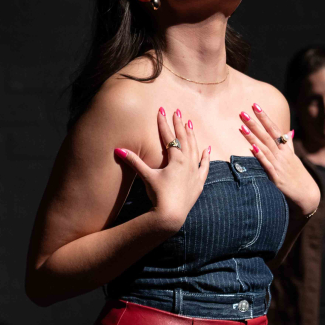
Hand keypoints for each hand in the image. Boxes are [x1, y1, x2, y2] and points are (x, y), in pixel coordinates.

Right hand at [114, 107, 209, 230]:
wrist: (171, 214)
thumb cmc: (158, 194)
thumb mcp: (146, 176)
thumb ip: (134, 161)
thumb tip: (117, 149)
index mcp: (175, 159)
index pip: (169, 137)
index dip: (163, 123)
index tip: (161, 110)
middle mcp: (187, 162)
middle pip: (184, 139)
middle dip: (179, 125)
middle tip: (177, 112)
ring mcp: (194, 172)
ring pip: (195, 149)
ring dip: (192, 136)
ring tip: (189, 124)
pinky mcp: (199, 182)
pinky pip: (204, 166)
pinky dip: (206, 157)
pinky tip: (207, 149)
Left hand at [239, 103, 319, 216]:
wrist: (307, 194)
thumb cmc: (298, 175)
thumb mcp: (294, 158)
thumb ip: (290, 145)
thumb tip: (289, 132)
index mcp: (286, 148)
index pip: (274, 128)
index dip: (264, 117)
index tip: (255, 106)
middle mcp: (282, 154)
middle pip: (267, 135)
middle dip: (255, 123)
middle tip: (243, 112)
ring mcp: (279, 164)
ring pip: (264, 147)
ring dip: (253, 136)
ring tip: (242, 126)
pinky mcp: (276, 176)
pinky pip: (266, 163)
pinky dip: (260, 155)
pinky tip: (251, 147)